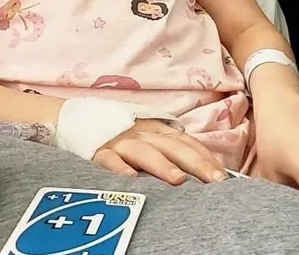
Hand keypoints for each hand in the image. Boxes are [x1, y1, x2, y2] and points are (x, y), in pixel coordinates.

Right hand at [92, 119, 228, 184]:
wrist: (73, 117)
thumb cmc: (116, 132)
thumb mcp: (143, 133)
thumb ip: (166, 146)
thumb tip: (201, 168)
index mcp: (154, 128)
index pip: (185, 142)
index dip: (205, 157)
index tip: (224, 176)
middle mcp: (140, 132)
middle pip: (172, 146)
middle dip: (195, 163)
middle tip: (215, 181)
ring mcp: (118, 141)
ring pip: (143, 152)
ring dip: (161, 165)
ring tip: (178, 181)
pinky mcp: (96, 150)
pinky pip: (108, 159)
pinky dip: (119, 168)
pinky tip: (130, 179)